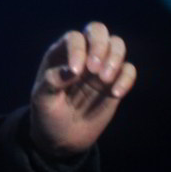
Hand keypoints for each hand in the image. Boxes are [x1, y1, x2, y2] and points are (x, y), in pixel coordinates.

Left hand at [29, 21, 136, 158]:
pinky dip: (126, 78)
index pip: (74, 38)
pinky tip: (116, 94)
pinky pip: (129, 70)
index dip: (78, 50)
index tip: (76, 72)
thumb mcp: (41, 100)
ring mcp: (100, 68)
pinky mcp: (115, 84)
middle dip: (100, 45)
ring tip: (104, 80)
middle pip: (98, 31)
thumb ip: (52, 82)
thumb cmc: (47, 115)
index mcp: (61, 54)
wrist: (61, 140)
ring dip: (115, 58)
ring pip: (117, 44)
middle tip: (95, 69)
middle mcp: (82, 55)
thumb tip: (72, 70)